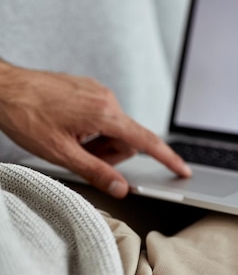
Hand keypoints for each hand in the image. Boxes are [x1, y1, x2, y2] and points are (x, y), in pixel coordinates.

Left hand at [0, 62, 190, 196]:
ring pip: (114, 128)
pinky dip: (92, 130)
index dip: (167, 158)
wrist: (3, 87)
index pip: (146, 141)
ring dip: (99, 143)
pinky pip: (102, 116)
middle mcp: (107, 99)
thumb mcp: (60, 152)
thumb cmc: (25, 115)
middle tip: (82, 158)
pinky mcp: (88, 90)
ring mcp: (98, 92)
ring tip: (70, 142)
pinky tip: (68, 129)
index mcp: (104, 114)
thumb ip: (96, 171)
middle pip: (127, 139)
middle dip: (110, 155)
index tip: (182, 170)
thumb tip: (120, 187)